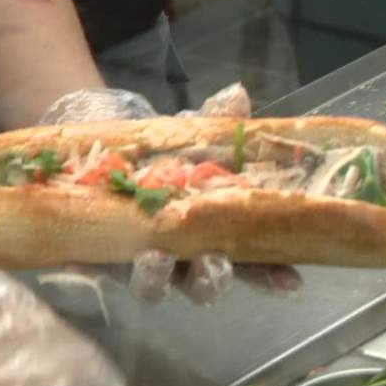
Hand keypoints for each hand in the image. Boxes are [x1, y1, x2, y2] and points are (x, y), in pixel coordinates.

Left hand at [40, 84, 301, 303]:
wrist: (105, 147)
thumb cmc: (166, 150)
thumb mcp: (195, 133)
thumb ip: (219, 122)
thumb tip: (235, 97)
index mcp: (216, 234)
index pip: (252, 264)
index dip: (272, 276)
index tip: (290, 282)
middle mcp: (182, 257)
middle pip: (204, 286)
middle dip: (211, 278)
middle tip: (211, 262)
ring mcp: (140, 261)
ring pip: (154, 288)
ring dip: (157, 277)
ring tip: (154, 257)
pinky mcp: (97, 257)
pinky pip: (99, 272)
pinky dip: (94, 265)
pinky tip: (96, 253)